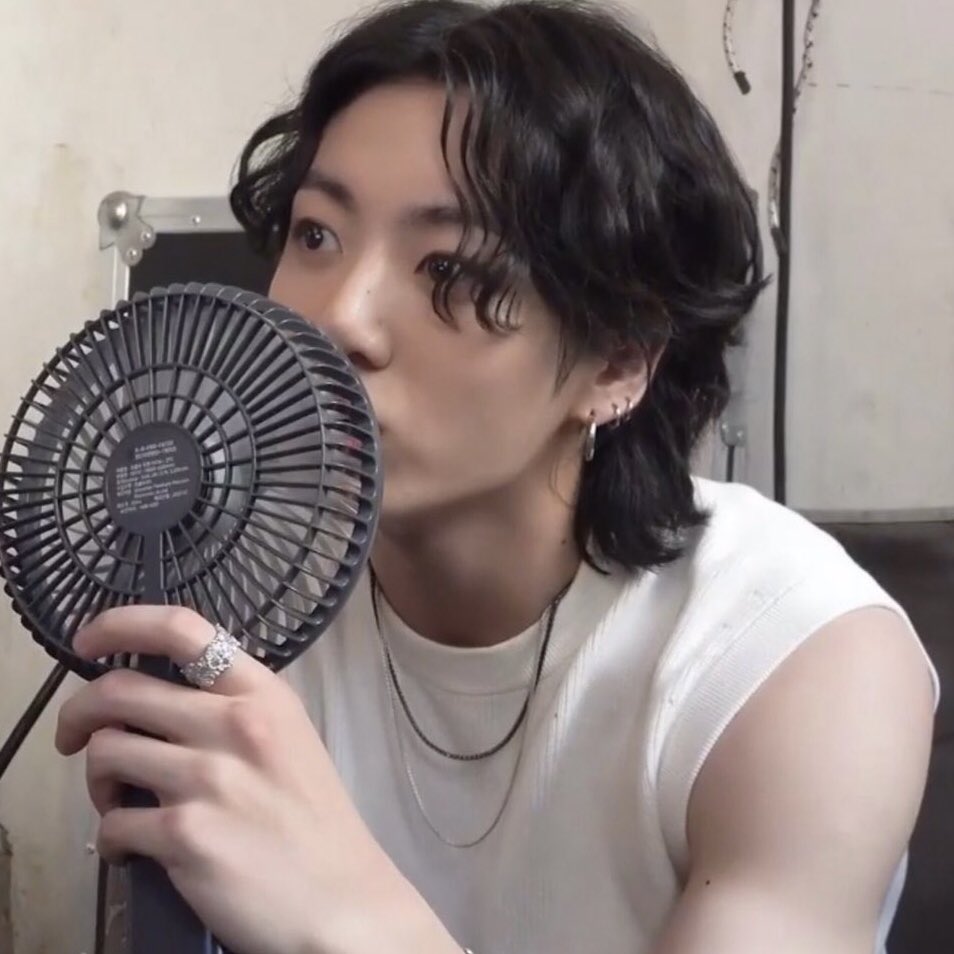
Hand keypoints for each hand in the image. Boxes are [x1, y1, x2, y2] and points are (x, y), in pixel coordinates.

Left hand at [55, 605, 423, 953]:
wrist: (342, 899)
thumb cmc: (314, 818)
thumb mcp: (288, 739)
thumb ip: (234, 710)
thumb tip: (162, 702)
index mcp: (263, 693)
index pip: (183, 629)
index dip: (120, 624)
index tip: (89, 642)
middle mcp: (233, 724)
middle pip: (119, 690)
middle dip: (79, 713)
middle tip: (74, 736)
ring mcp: (207, 779)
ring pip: (105, 753)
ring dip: (97, 780)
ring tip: (120, 800)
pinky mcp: (184, 836)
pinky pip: (112, 823)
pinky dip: (112, 838)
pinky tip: (136, 847)